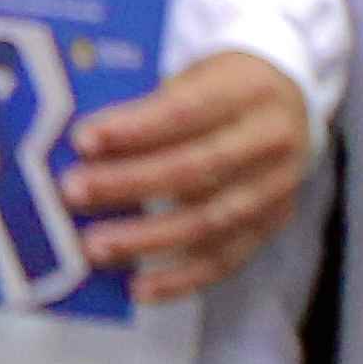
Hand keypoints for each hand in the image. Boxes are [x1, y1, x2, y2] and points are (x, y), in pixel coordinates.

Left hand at [67, 47, 315, 303]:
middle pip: (196, 168)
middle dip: (129, 183)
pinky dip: (180, 278)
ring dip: (147, 239)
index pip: (185, 111)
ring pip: (210, 221)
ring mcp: (276, 188)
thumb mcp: (193, 75)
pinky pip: (226, 260)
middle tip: (73, 193)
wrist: (289, 102)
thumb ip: (146, 105)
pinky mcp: (272, 225)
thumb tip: (78, 144)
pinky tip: (138, 288)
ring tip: (95, 247)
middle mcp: (269, 140)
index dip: (133, 129)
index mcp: (245, 90)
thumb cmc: (219, 88)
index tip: (82, 140)